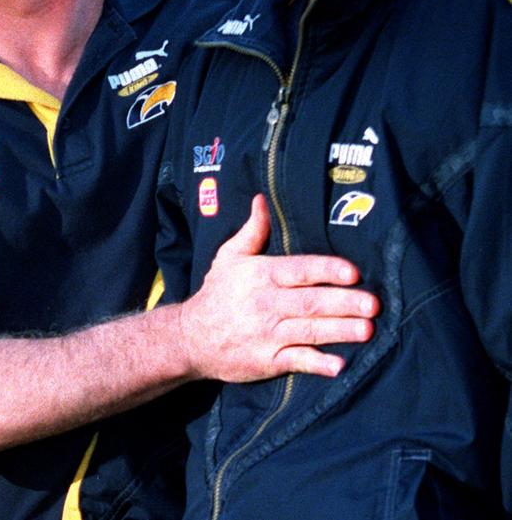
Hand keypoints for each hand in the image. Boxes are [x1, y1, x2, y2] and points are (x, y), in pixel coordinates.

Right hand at [179, 194, 378, 381]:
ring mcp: (267, 334)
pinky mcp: (267, 361)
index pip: (300, 270)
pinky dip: (317, 364)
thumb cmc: (218, 293)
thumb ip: (252, 230)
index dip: (327, 270)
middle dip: (344, 302)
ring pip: (309, 331)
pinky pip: (296, 362)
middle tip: (373, 303)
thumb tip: (262, 199)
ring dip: (340, 330)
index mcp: (261, 275)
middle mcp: (266, 304)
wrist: (191, 337)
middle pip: (311, 302)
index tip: (353, 272)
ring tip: (368, 329)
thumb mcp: (229, 257)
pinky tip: (339, 365)